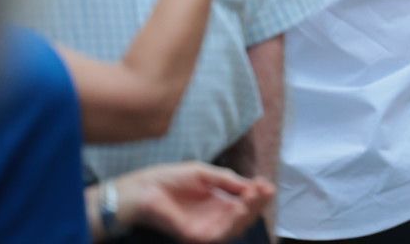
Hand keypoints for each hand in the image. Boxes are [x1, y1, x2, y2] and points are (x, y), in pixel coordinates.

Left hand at [113, 162, 273, 243]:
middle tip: (263, 189)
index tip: (266, 183)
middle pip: (244, 216)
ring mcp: (205, 227)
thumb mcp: (204, 173)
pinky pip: (219, 235)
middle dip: (258, 203)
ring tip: (253, 196)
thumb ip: (227, 180)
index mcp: (218, 201)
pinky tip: (239, 207)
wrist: (143, 189)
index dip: (258, 193)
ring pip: (236, 228)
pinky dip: (233, 223)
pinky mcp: (194, 236)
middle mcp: (215, 216)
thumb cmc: (170, 178)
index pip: (245, 202)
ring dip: (249, 213)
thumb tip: (252, 185)